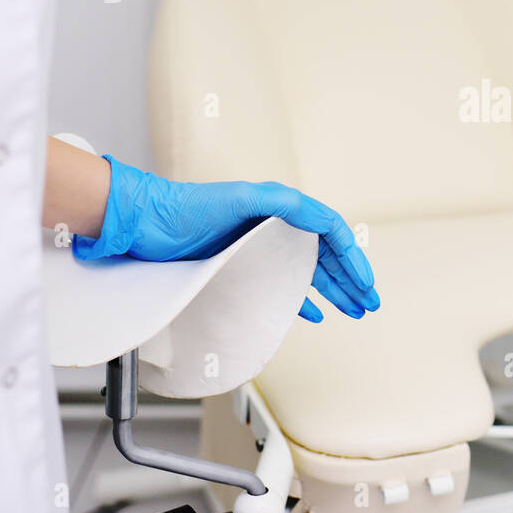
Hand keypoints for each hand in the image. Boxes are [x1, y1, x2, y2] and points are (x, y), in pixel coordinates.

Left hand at [72, 156, 378, 321]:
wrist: (143, 224)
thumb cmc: (187, 208)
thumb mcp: (243, 199)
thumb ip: (286, 204)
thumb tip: (324, 220)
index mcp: (281, 209)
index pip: (331, 232)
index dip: (353, 258)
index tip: (366, 282)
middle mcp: (273, 227)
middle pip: (325, 256)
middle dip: (351, 280)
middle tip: (370, 303)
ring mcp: (256, 249)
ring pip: (306, 273)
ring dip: (333, 292)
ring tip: (353, 311)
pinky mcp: (238, 267)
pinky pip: (280, 286)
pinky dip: (300, 300)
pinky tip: (314, 314)